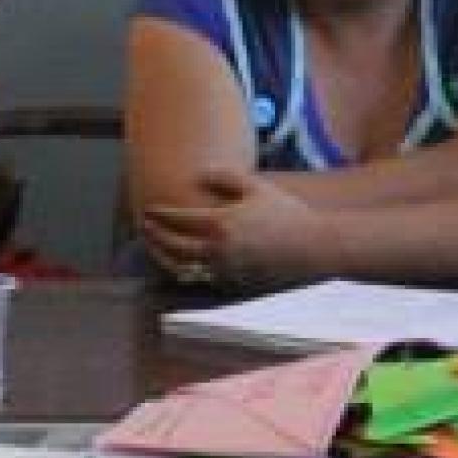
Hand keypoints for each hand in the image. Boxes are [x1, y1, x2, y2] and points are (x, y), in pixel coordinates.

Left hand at [136, 168, 317, 287]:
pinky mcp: (234, 283)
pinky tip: (184, 262)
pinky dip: (186, 270)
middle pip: (173, 247)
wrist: (312, 248)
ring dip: (165, 257)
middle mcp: (217, 251)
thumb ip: (225, 177)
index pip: (178, 220)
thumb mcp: (257, 188)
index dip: (160, 214)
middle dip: (155, 236)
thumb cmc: (286, 214)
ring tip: (157, 247)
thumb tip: (198, 174)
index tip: (148, 208)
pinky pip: (201, 278)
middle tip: (145, 227)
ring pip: (183, 268)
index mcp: (220, 224)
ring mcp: (225, 271)